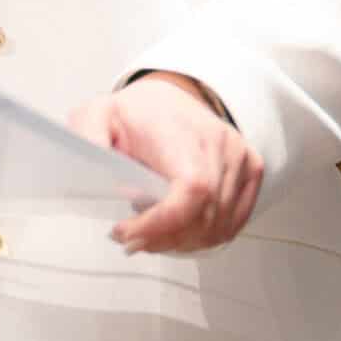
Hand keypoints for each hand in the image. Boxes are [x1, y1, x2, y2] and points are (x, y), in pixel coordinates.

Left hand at [67, 72, 263, 254]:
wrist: (169, 98)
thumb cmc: (136, 113)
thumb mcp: (96, 116)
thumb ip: (89, 139)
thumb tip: (93, 170)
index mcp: (182, 129)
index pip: (192, 189)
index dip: (163, 223)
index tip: (127, 232)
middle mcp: (220, 144)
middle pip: (204, 216)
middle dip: (162, 238)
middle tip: (130, 239)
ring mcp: (241, 158)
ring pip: (219, 226)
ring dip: (181, 242)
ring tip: (149, 235)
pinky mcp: (252, 171)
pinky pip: (233, 222)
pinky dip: (204, 237)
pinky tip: (177, 233)